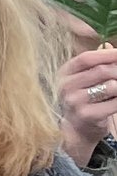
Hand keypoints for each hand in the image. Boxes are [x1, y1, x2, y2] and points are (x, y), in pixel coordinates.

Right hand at [58, 48, 116, 163]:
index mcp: (64, 73)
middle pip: (101, 70)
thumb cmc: (83, 99)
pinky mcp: (87, 115)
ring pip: (111, 86)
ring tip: (116, 90)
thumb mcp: (82, 80)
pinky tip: (115, 100)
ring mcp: (75, 101)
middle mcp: (66, 86)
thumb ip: (95, 64)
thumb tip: (109, 47)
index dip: (107, 54)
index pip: (86, 58)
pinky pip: (115, 103)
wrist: (76, 129)